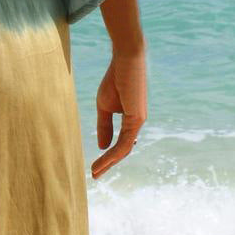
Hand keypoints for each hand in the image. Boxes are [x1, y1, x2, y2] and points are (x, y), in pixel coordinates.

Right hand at [92, 43, 146, 178]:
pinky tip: (102, 158)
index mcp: (131, 120)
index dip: (108, 156)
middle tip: (95, 175)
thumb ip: (104, 126)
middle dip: (108, 164)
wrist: (126, 59)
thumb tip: (102, 146)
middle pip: (123, 151)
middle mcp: (137, 123)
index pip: (120, 143)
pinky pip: (124, 142)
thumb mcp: (105, 106)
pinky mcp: (137, 119)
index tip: (95, 167)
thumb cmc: (116, 78)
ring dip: (109, 163)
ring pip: (124, 150)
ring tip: (95, 172)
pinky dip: (113, 153)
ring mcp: (138, 122)